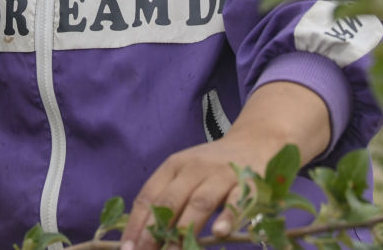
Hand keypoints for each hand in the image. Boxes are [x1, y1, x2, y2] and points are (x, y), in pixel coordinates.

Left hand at [119, 133, 273, 249]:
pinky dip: (228, 216)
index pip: (148, 195)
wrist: (256, 142)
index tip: (127, 247)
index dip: (136, 222)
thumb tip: (144, 234)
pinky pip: (237, 201)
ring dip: (185, 230)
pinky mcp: (248, 183)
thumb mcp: (186, 174)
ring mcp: (221, 174)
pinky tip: (220, 233)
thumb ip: (169, 198)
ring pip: (199, 203)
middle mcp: (194, 168)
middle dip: (155, 231)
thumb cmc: (213, 167)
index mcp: (173, 166)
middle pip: (170, 201)